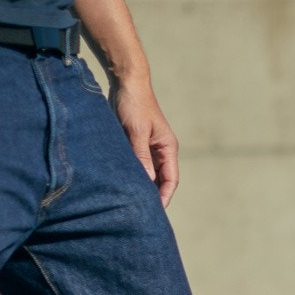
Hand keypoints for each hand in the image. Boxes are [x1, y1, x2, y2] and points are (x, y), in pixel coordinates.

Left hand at [110, 77, 178, 206]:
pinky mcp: (136, 143)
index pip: (171, 179)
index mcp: (168, 148)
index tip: (155, 212)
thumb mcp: (136, 131)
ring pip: (148, 173)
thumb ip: (141, 156)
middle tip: (141, 213)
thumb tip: (146, 181)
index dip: (165, 196)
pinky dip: (132, 175)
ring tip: (132, 202)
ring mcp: (148, 147)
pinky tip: (122, 184)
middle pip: (161, 179)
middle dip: (154, 196)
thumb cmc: (134, 104)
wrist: (126, 82)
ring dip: (142, 186)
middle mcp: (161, 150)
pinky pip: (137, 164)